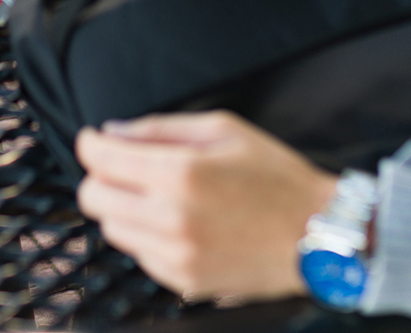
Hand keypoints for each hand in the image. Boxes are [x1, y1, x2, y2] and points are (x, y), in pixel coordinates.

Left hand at [76, 111, 337, 300]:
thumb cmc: (277, 178)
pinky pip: (139, 255)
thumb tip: (114, 132)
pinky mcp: (183, 281)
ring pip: (111, 229)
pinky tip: (178, 223)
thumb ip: (161, 128)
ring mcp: (175, 256)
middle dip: (102, 176)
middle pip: (93, 197)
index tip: (97, 140)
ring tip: (158, 196)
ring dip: (123, 208)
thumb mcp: (224, 130)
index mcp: (180, 174)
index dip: (92, 143)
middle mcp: (170, 219)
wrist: (318, 235)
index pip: (100, 159)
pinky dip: (147, 236)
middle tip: (125, 166)